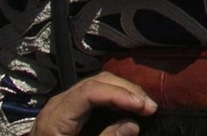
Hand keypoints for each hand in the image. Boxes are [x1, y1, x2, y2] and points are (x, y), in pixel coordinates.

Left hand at [34, 72, 155, 135]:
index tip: (143, 106)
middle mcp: (59, 104)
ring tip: (144, 106)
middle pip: (97, 82)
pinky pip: (96, 94)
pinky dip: (116, 97)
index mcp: (55, 118)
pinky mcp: (70, 109)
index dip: (119, 94)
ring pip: (99, 84)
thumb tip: (132, 124)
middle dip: (127, 90)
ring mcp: (64, 104)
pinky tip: (129, 106)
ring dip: (125, 92)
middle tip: (150, 107)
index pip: (90, 91)